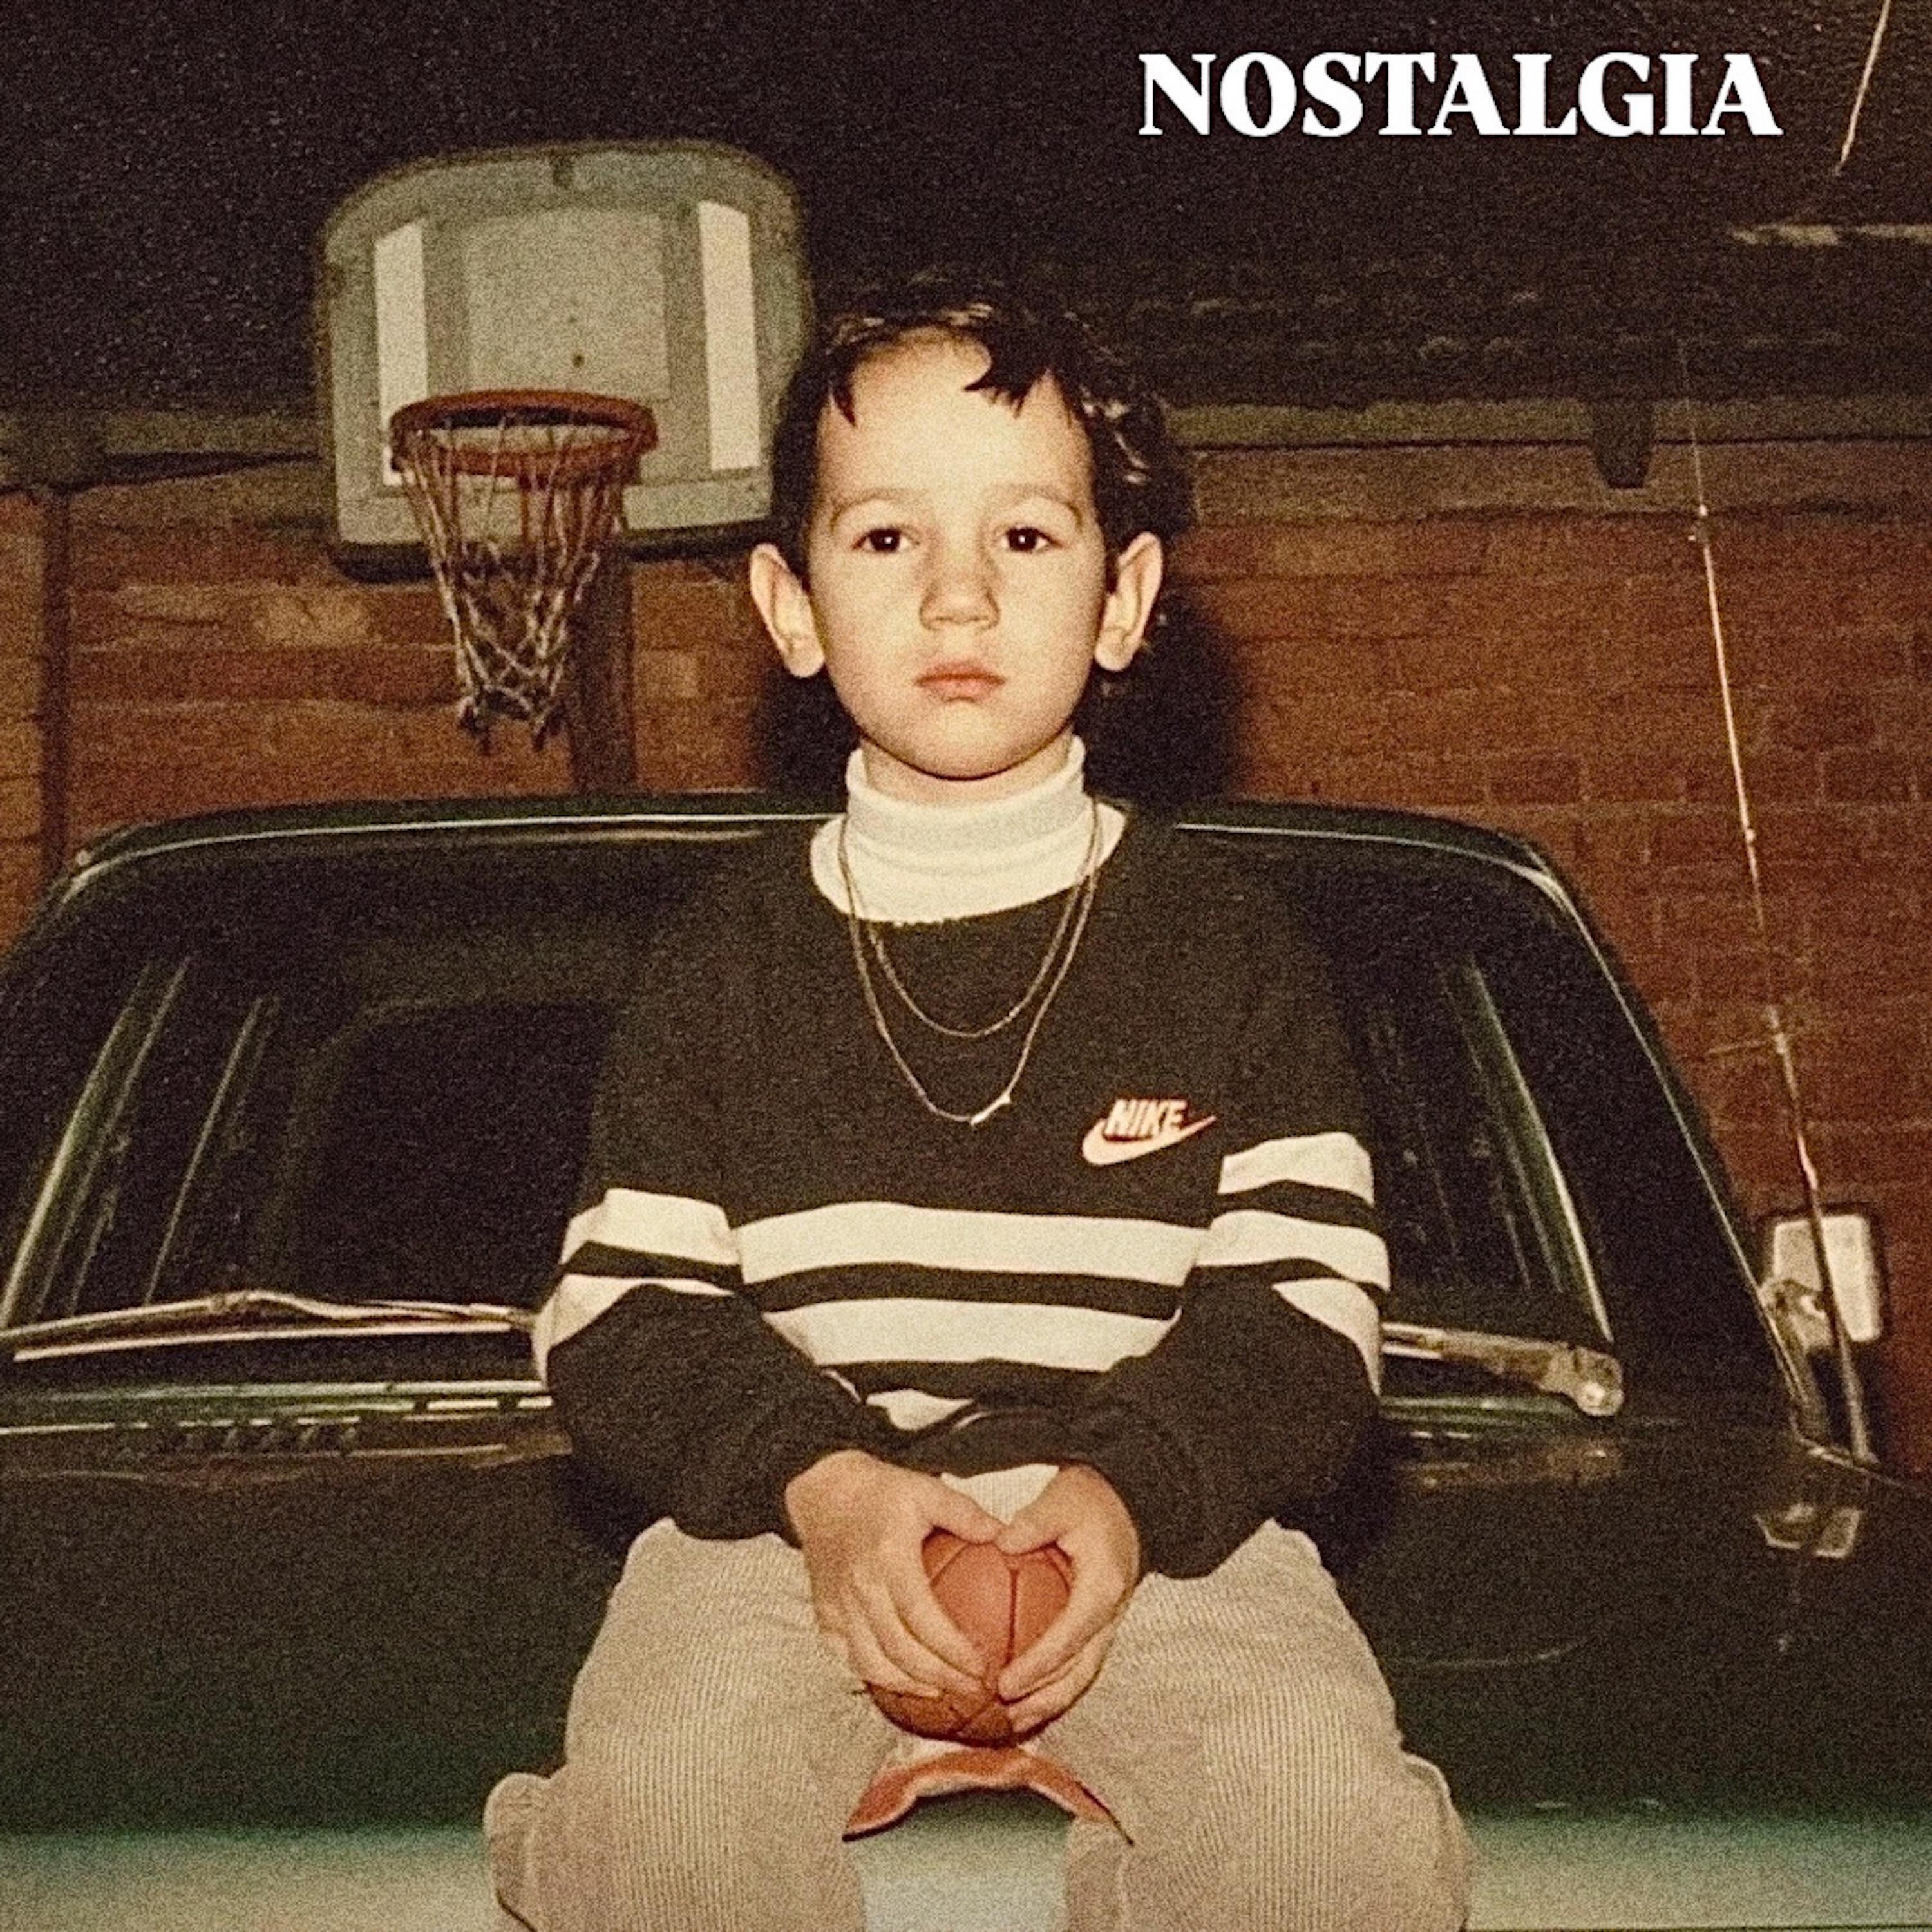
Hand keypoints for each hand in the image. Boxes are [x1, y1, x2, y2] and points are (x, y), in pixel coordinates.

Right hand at [783, 1449, 1004, 1699]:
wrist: (824, 1491)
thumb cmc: (882, 1491)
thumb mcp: (928, 1491)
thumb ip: (967, 1515)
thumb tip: (1009, 1539)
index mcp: (889, 1558)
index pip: (921, 1617)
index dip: (951, 1648)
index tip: (981, 1666)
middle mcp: (860, 1587)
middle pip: (898, 1649)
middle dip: (938, 1677)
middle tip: (972, 1689)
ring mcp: (838, 1605)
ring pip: (870, 1662)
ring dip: (907, 1685)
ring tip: (941, 1691)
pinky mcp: (824, 1614)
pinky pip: (848, 1656)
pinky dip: (874, 1675)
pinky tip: (901, 1680)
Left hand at [992, 1463, 1141, 1731]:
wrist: (1129, 1499)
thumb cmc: (1092, 1498)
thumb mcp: (1062, 1499)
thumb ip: (1033, 1522)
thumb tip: (1000, 1542)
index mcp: (1103, 1587)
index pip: (1070, 1638)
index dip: (1038, 1665)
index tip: (1005, 1684)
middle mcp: (1111, 1612)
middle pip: (1081, 1671)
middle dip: (1045, 1699)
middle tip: (1006, 1716)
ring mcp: (1109, 1621)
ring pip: (1083, 1673)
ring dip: (1051, 1700)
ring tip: (1014, 1721)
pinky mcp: (1101, 1622)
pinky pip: (1080, 1661)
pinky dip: (1055, 1682)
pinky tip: (1025, 1694)